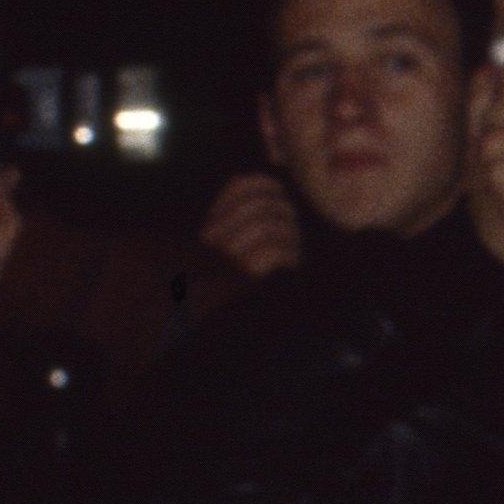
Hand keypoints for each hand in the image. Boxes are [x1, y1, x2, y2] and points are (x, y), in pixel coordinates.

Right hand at [199, 170, 306, 284]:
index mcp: (209, 228)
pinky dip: (290, 253)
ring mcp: (227, 257)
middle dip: (282, 209)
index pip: (235, 188)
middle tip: (291, 220)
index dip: (262, 183)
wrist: (227, 323)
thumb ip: (233, 218)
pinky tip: (292, 261)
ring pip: (268, 226)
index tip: (278, 188)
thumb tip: (248, 180)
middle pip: (257, 205)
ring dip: (289, 233)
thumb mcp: (225, 247)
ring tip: (294, 244)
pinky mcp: (244, 275)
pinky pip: (274, 251)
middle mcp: (213, 240)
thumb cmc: (233, 282)